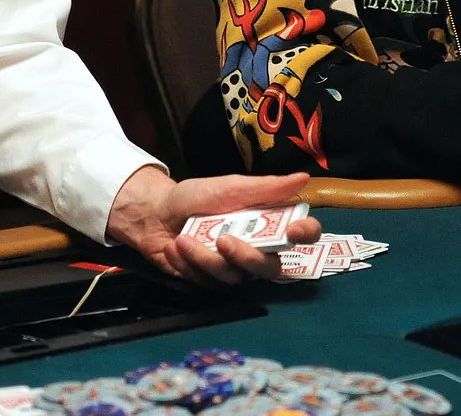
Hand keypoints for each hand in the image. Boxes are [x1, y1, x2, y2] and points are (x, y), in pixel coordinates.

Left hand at [105, 168, 322, 286]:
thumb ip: (265, 188)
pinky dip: (187, 263)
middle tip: (224, 240)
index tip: (294, 230)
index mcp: (268, 223)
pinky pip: (206, 282)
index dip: (306, 234)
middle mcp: (256, 249)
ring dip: (205, 258)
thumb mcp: (230, 187)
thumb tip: (303, 179)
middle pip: (271, 268)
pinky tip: (175, 247)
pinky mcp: (209, 281)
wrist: (155, 213)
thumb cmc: (196, 197)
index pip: (301, 234)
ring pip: (233, 277)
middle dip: (247, 257)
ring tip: (183, 238)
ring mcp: (233, 268)